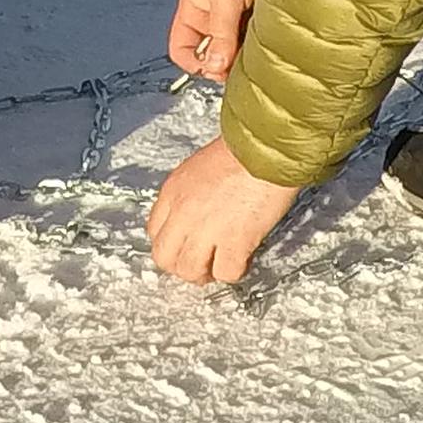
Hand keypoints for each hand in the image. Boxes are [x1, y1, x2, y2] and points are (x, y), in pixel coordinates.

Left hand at [149, 136, 297, 285]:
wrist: (268, 149)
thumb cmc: (243, 151)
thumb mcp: (200, 166)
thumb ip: (190, 194)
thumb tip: (197, 216)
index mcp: (173, 191)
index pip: (154, 232)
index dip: (172, 245)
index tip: (185, 246)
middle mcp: (183, 212)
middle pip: (164, 257)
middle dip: (181, 266)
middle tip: (201, 263)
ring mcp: (206, 229)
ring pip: (189, 271)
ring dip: (206, 273)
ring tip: (221, 264)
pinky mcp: (234, 241)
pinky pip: (225, 272)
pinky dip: (234, 271)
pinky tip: (243, 258)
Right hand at [168, 0, 272, 78]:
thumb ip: (220, 33)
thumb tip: (213, 69)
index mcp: (193, 10)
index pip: (182, 50)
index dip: (196, 65)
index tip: (218, 71)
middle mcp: (212, 16)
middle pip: (211, 54)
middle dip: (225, 63)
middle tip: (244, 65)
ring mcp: (235, 16)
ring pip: (235, 48)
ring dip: (246, 53)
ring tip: (259, 50)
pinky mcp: (256, 14)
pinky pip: (254, 38)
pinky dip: (261, 42)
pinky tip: (270, 41)